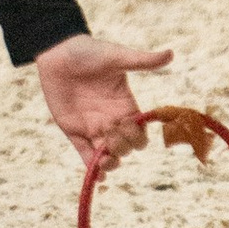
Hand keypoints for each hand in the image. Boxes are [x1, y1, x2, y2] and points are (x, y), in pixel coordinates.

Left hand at [32, 32, 173, 162]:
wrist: (58, 52)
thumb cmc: (89, 52)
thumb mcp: (117, 56)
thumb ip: (142, 61)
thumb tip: (171, 54)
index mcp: (126, 106)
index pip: (139, 132)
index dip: (137, 134)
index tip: (126, 122)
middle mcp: (112, 120)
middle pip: (126, 147)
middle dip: (122, 146)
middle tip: (110, 131)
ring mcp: (93, 128)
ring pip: (109, 156)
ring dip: (111, 163)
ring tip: (105, 160)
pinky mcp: (73, 131)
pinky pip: (85, 155)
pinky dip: (92, 168)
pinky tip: (97, 176)